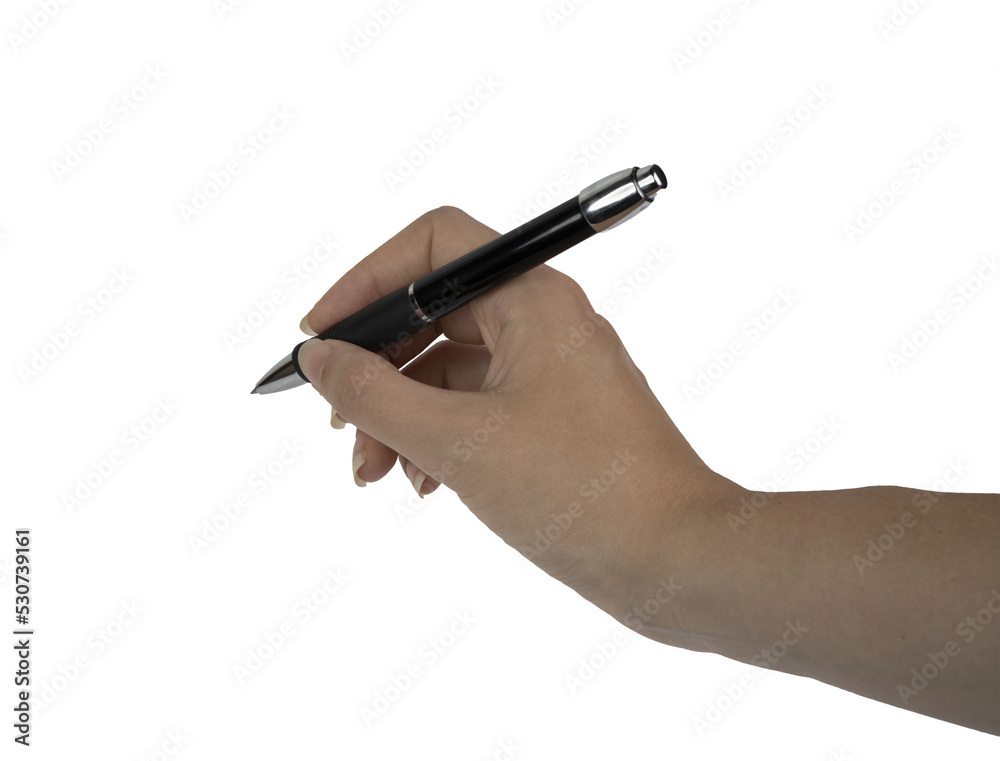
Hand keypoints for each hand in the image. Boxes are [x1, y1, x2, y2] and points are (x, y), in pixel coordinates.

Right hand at [297, 206, 726, 620]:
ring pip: (450, 368)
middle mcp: (545, 321)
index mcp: (533, 298)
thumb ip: (374, 395)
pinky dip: (438, 438)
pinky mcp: (554, 417)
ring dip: (400, 414)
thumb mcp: (458, 443)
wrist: (676, 561)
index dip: (367, 280)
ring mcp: (552, 370)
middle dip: (376, 369)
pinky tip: (420, 484)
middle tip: (335, 421)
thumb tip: (321, 359)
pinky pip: (477, 407)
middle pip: (434, 313)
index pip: (434, 245)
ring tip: (371, 472)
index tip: (321, 333)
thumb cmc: (584, 493)